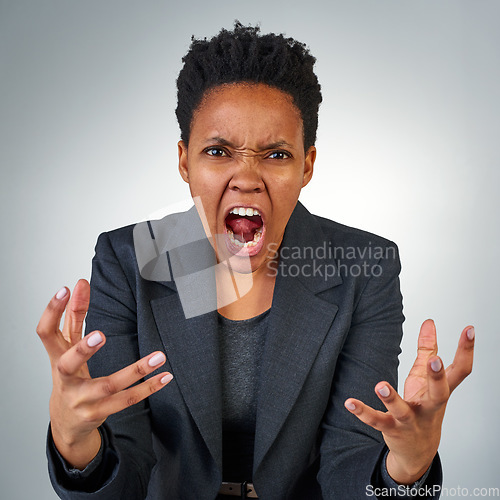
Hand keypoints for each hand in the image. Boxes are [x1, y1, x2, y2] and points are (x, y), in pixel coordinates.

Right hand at [37, 279, 172, 468]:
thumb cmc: (69, 376)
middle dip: (83, 350)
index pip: (46, 332)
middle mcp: (65, 379)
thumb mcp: (68, 347)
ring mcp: (80, 399)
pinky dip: (147, 389)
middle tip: (101, 335)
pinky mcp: (98, 413)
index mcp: (56, 357)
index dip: (52, 311)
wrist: (66, 422)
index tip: (66, 289)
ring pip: (108, 386)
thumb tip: (80, 283)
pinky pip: (125, 401)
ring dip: (136, 371)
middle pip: (67, 364)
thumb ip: (75, 315)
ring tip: (159, 356)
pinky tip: (164, 376)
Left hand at [344, 319, 473, 483]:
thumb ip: (427, 349)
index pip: (460, 370)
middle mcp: (429, 407)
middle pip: (440, 393)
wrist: (418, 451)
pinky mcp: (392, 429)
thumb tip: (429, 323)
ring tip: (379, 385)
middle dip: (437, 377)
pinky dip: (363, 412)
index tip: (469, 329)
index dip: (466, 350)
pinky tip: (350, 402)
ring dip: (391, 398)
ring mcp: (411, 420)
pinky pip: (377, 421)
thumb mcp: (426, 378)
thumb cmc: (423, 409)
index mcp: (440, 392)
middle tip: (435, 361)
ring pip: (403, 411)